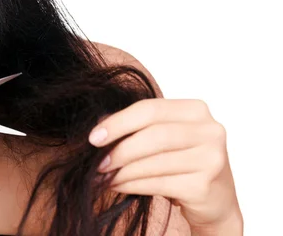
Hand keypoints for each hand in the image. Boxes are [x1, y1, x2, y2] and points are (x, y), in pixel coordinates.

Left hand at [89, 98, 242, 233]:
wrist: (216, 201)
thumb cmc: (182, 162)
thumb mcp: (164, 137)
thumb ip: (136, 126)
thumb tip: (98, 126)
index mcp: (196, 110)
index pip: (150, 109)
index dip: (118, 122)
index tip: (94, 137)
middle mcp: (209, 131)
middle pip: (153, 135)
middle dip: (119, 150)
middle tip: (97, 163)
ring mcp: (211, 159)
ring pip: (154, 162)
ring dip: (122, 171)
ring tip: (103, 177)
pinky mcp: (205, 186)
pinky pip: (158, 183)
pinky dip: (132, 185)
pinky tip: (118, 186)